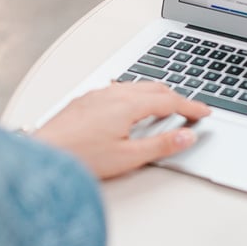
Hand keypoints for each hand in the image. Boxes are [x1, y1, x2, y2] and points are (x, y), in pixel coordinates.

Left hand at [32, 82, 210, 179]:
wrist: (42, 156)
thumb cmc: (79, 158)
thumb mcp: (128, 158)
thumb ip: (161, 146)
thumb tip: (187, 136)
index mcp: (127, 105)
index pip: (168, 100)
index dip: (190, 106)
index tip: (204, 111)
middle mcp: (112, 94)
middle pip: (153, 88)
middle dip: (175, 97)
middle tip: (189, 110)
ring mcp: (96, 95)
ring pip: (134, 87)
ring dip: (154, 95)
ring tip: (163, 111)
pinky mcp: (83, 101)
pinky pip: (117, 91)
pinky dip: (134, 97)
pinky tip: (130, 110)